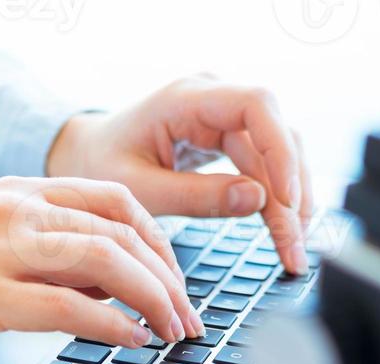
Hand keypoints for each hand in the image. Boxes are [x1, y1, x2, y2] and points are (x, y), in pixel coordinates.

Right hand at [0, 176, 205, 359]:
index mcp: (13, 193)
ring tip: (172, 333)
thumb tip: (105, 286)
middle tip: (189, 318)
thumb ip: (40, 256)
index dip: (160, 242)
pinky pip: (67, 306)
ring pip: (105, 259)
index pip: (114, 200)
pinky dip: (111, 325)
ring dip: (153, 298)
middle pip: (122, 227)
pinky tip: (131, 343)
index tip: (177, 282)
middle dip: (170, 276)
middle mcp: (11, 209)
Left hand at [46, 75, 313, 273]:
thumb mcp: (139, 189)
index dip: (279, 150)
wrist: (85, 156)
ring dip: (290, 202)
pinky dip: (275, 201)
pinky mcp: (227, 138)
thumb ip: (195, 196)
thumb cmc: (100, 166)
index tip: (285, 200)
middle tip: (294, 247)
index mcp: (186, 98)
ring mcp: (223, 117)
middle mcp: (213, 98)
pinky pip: (264, 165)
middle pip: (276, 134)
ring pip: (279, 153)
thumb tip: (257, 201)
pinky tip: (284, 232)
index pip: (256, 106)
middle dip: (291, 192)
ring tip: (293, 249)